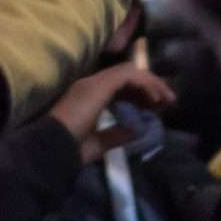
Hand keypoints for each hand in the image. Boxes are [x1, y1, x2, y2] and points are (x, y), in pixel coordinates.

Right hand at [48, 64, 174, 164]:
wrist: (53, 147)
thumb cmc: (71, 148)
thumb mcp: (99, 143)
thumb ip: (117, 134)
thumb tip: (137, 129)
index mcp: (89, 96)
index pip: (119, 86)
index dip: (140, 94)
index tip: (155, 108)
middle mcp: (91, 83)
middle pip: (127, 75)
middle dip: (150, 86)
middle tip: (167, 101)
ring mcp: (95, 81)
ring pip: (131, 71)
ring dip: (151, 83)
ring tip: (165, 100)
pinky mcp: (101, 84)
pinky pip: (130, 75)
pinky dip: (145, 84)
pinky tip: (154, 99)